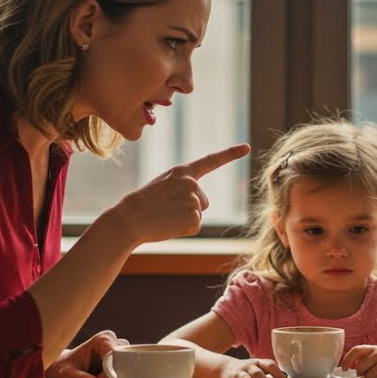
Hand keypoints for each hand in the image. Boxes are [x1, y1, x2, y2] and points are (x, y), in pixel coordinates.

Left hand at [44, 330, 128, 377]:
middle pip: (123, 367)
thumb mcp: (66, 375)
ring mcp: (122, 357)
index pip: (116, 358)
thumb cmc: (63, 368)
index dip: (109, 375)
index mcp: (104, 339)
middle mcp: (116, 345)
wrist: (62, 371)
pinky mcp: (123, 367)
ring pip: (125, 376)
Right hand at [114, 143, 249, 244]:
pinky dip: (183, 230)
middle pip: (203, 201)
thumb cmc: (142, 204)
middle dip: (189, 208)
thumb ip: (181, 187)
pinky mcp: (194, 218)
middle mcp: (191, 183)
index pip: (210, 161)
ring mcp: (194, 200)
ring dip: (184, 219)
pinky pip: (194, 227)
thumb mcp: (162, 186)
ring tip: (165, 216)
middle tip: (166, 210)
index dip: (230, 154)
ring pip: (198, 214)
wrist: (129, 219)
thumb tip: (196, 205)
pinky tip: (168, 225)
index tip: (246, 147)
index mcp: (182, 172)